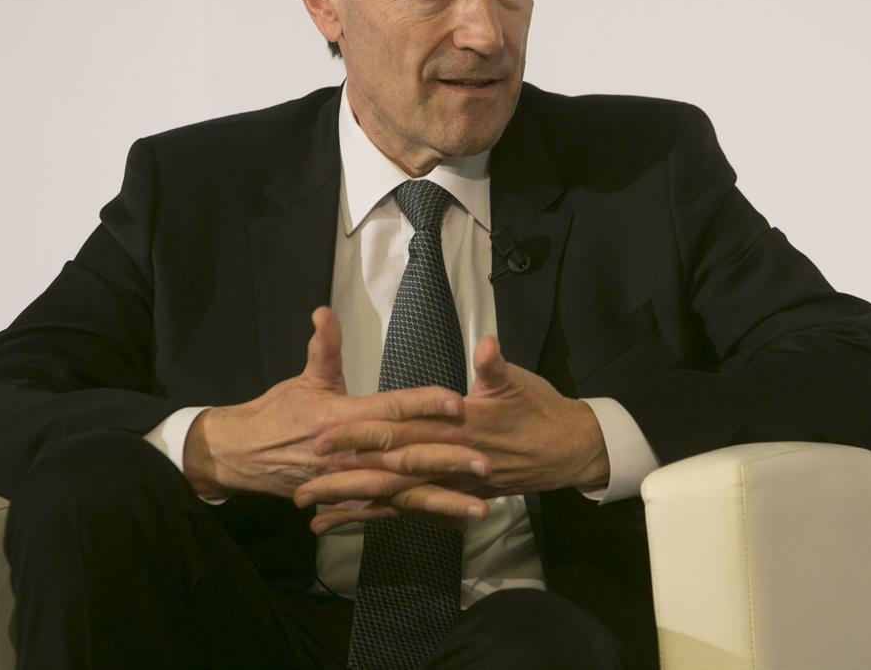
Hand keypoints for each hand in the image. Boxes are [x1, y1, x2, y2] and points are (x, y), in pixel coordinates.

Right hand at [182, 306, 463, 500]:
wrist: (241, 456)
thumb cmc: (276, 414)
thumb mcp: (303, 378)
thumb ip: (322, 348)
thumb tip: (324, 312)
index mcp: (342, 419)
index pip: (391, 410)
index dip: (424, 405)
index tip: (458, 404)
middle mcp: (349, 454)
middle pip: (405, 456)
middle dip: (446, 461)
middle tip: (484, 462)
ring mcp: (349, 482)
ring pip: (401, 493)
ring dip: (440, 500)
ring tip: (479, 509)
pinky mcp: (349, 500)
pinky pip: (390, 512)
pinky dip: (419, 518)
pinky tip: (451, 524)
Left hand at [294, 336, 610, 531]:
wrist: (566, 451)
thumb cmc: (539, 410)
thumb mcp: (518, 383)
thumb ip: (495, 366)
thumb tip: (486, 346)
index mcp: (457, 427)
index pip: (401, 427)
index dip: (362, 430)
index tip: (325, 430)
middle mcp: (449, 460)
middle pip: (388, 468)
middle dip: (345, 473)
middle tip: (305, 477)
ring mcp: (450, 483)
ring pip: (395, 497)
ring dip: (354, 504)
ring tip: (314, 512)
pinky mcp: (454, 496)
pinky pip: (411, 512)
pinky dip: (380, 518)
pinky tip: (351, 524)